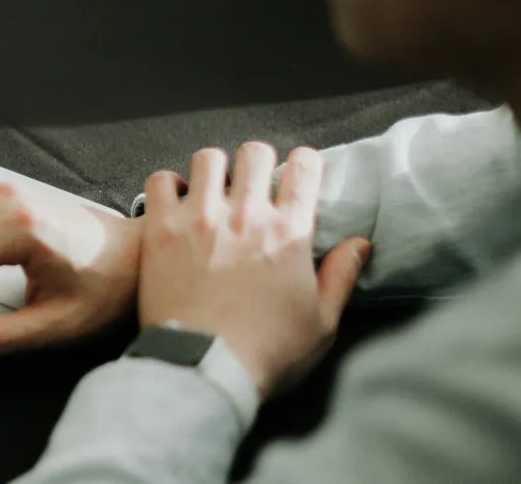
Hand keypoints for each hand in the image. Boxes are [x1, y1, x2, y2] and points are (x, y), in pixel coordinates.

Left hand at [139, 144, 369, 397]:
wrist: (203, 369)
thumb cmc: (266, 354)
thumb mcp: (321, 323)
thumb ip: (341, 277)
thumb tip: (359, 244)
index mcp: (290, 232)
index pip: (304, 167)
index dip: (304, 164)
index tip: (298, 175)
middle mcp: (246, 215)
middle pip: (255, 152)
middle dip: (258, 163)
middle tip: (253, 185)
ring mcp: (199, 218)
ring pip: (208, 158)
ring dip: (214, 170)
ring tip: (213, 190)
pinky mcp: (160, 230)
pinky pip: (161, 181)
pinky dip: (169, 185)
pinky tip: (176, 202)